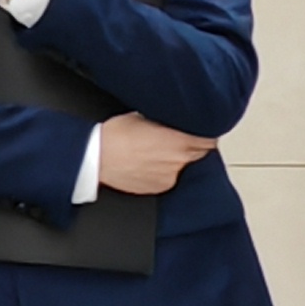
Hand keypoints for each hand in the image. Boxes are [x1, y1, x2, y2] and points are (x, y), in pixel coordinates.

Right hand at [95, 115, 214, 195]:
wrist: (95, 159)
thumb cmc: (113, 137)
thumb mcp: (141, 117)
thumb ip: (164, 121)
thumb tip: (172, 120)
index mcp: (179, 141)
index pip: (209, 139)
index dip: (206, 134)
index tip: (202, 131)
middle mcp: (179, 162)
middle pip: (201, 154)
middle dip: (193, 147)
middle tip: (178, 140)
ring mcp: (170, 177)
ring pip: (184, 167)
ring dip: (178, 160)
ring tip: (158, 154)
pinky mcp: (160, 188)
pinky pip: (170, 178)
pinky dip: (165, 172)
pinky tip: (149, 165)